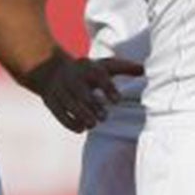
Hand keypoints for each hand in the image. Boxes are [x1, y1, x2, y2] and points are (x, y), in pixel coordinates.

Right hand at [23, 49, 141, 132]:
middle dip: (92, 105)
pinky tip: (81, 128)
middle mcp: (72, 76)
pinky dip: (69, 121)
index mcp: (88, 67)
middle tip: (104, 117)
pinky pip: (58, 112)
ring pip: (69, 102)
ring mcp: (59, 88)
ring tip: (92, 124)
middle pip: (81, 91)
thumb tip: (144, 70)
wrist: (50, 68)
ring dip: (81, 114)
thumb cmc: (87, 70)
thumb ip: (124, 68)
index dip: (108, 88)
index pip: (99, 76)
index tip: (117, 101)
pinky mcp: (50, 99)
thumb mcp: (104, 65)